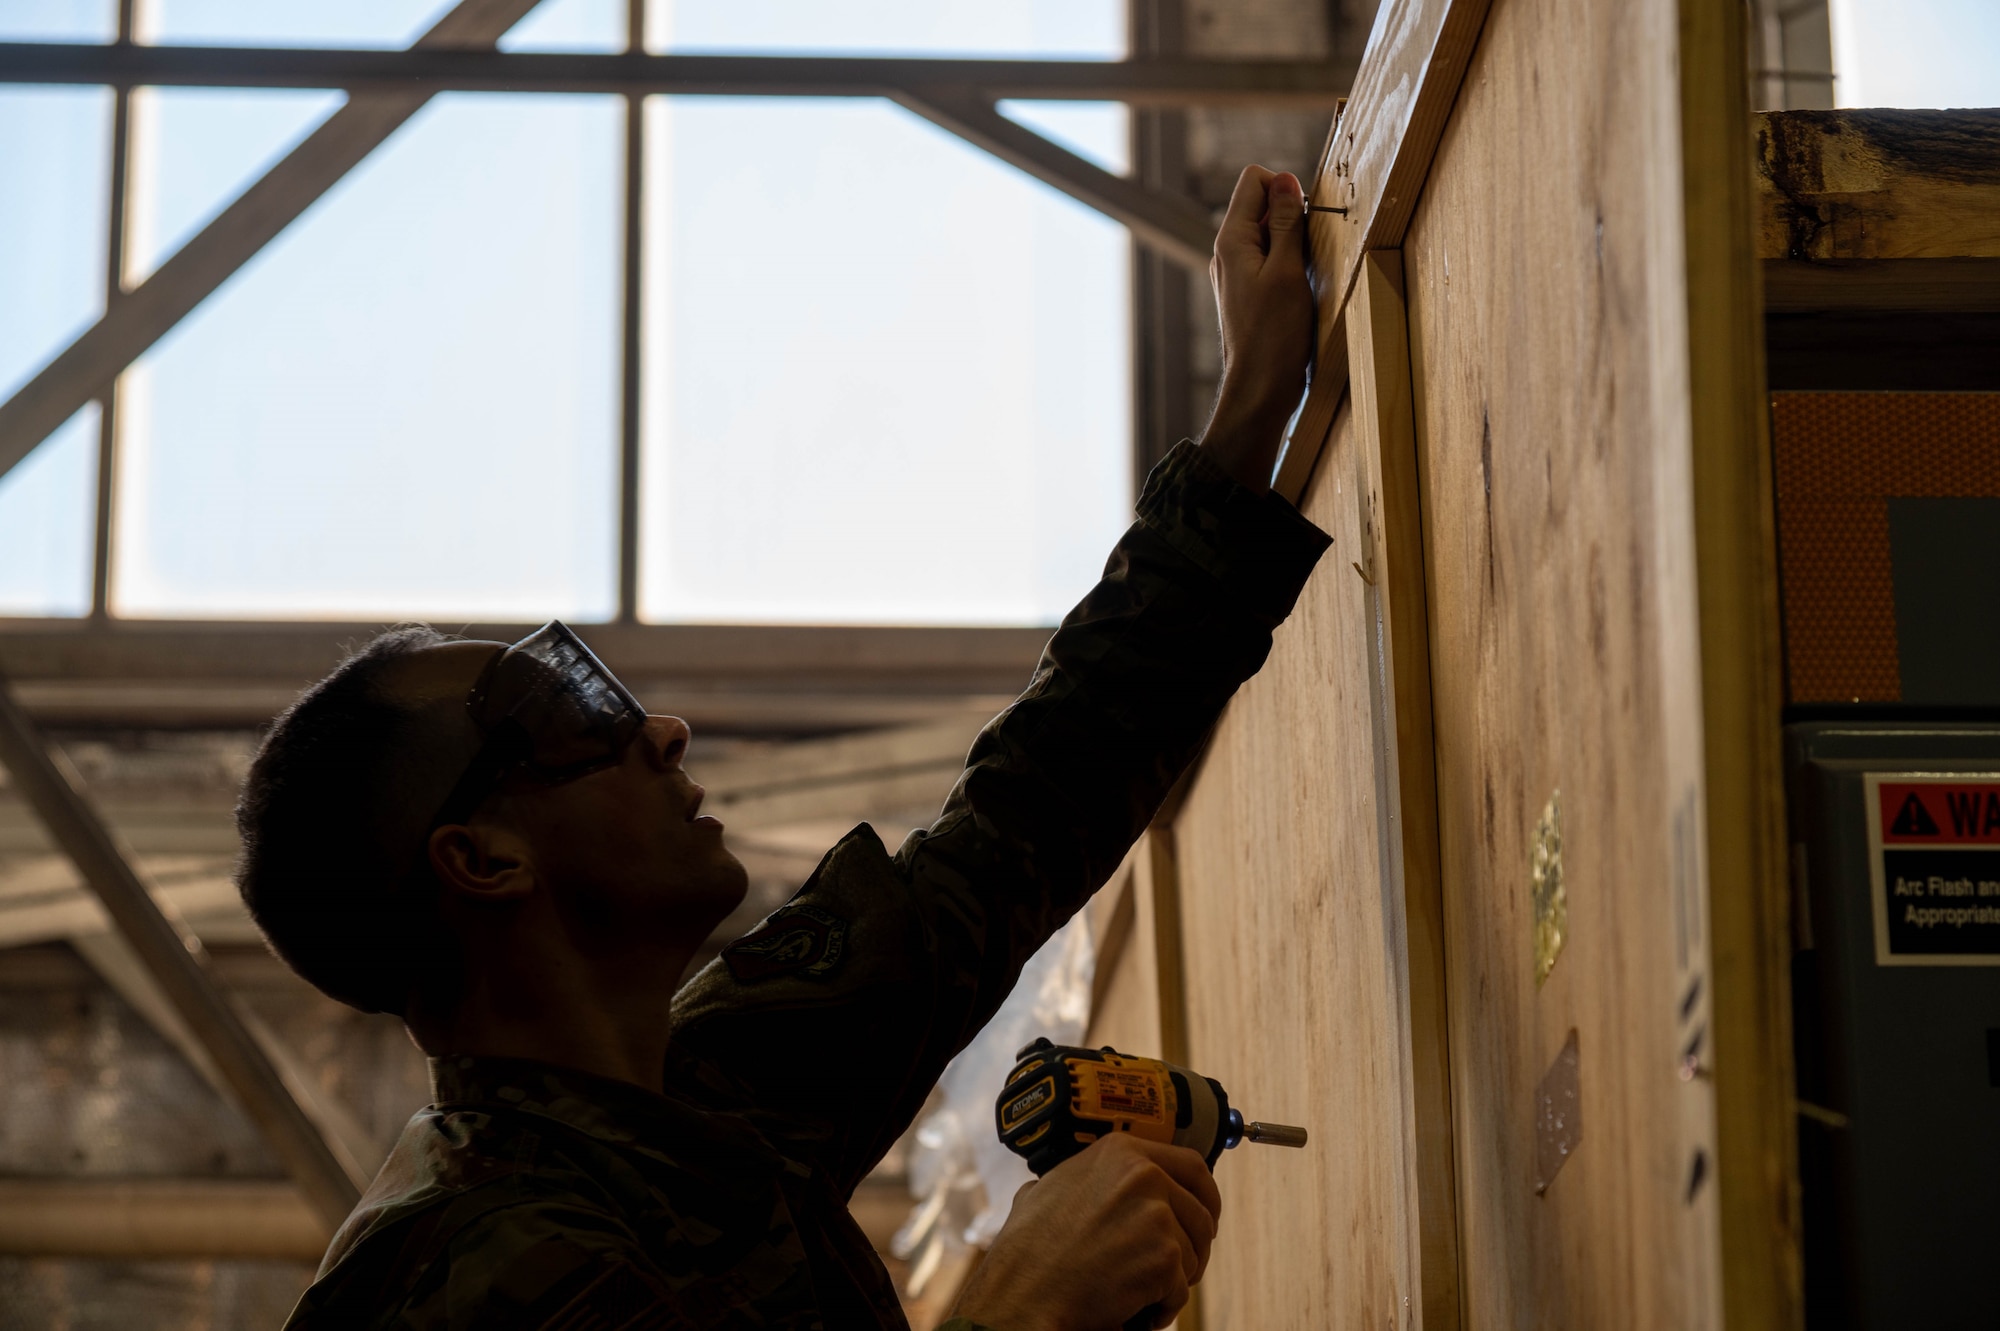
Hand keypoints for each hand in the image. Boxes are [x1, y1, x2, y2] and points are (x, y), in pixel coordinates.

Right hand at [951, 1134, 1222, 1330]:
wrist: (1023, 1292)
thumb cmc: (1028, 1250)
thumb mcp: (1051, 1190)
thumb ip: (1085, 1178)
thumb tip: (1092, 1180)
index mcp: (1120, 1152)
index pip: (1192, 1165)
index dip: (1204, 1195)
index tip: (1204, 1214)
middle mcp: (1144, 1174)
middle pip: (1202, 1212)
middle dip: (1196, 1243)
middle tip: (1177, 1266)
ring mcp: (1157, 1214)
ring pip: (1194, 1253)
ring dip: (1174, 1278)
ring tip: (1137, 1290)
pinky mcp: (1165, 1256)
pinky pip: (1181, 1290)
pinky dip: (1162, 1306)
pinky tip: (1132, 1308)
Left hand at [1198, 164, 1314, 493]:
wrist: (1260, 388)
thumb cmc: (1274, 335)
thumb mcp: (1288, 270)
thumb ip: (1286, 222)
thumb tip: (1284, 180)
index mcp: (1231, 240)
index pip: (1253, 179)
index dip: (1285, 187)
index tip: (1304, 218)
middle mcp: (1228, 252)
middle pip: (1262, 204)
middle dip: (1291, 216)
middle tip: (1305, 254)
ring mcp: (1237, 272)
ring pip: (1269, 233)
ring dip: (1294, 243)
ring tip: (1302, 277)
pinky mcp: (1249, 291)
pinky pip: (1271, 259)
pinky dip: (1289, 264)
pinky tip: (1298, 291)